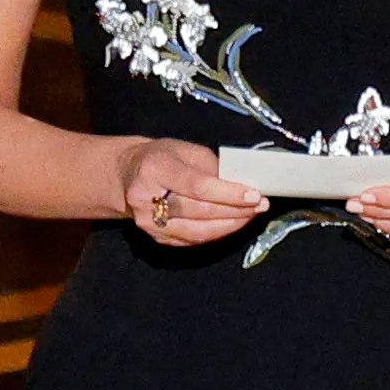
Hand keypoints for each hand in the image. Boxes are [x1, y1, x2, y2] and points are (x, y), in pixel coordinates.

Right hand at [116, 136, 260, 248]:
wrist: (129, 176)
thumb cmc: (161, 159)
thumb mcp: (185, 150)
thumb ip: (212, 167)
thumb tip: (242, 186)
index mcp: (155, 169)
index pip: (197, 186)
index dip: (228, 193)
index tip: (254, 195)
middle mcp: (147, 198)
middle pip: (200, 211)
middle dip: (236, 210)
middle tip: (260, 205)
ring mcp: (149, 223)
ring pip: (199, 232)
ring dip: (231, 225)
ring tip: (251, 215)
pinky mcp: (157, 238)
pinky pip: (194, 240)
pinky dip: (218, 233)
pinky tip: (233, 223)